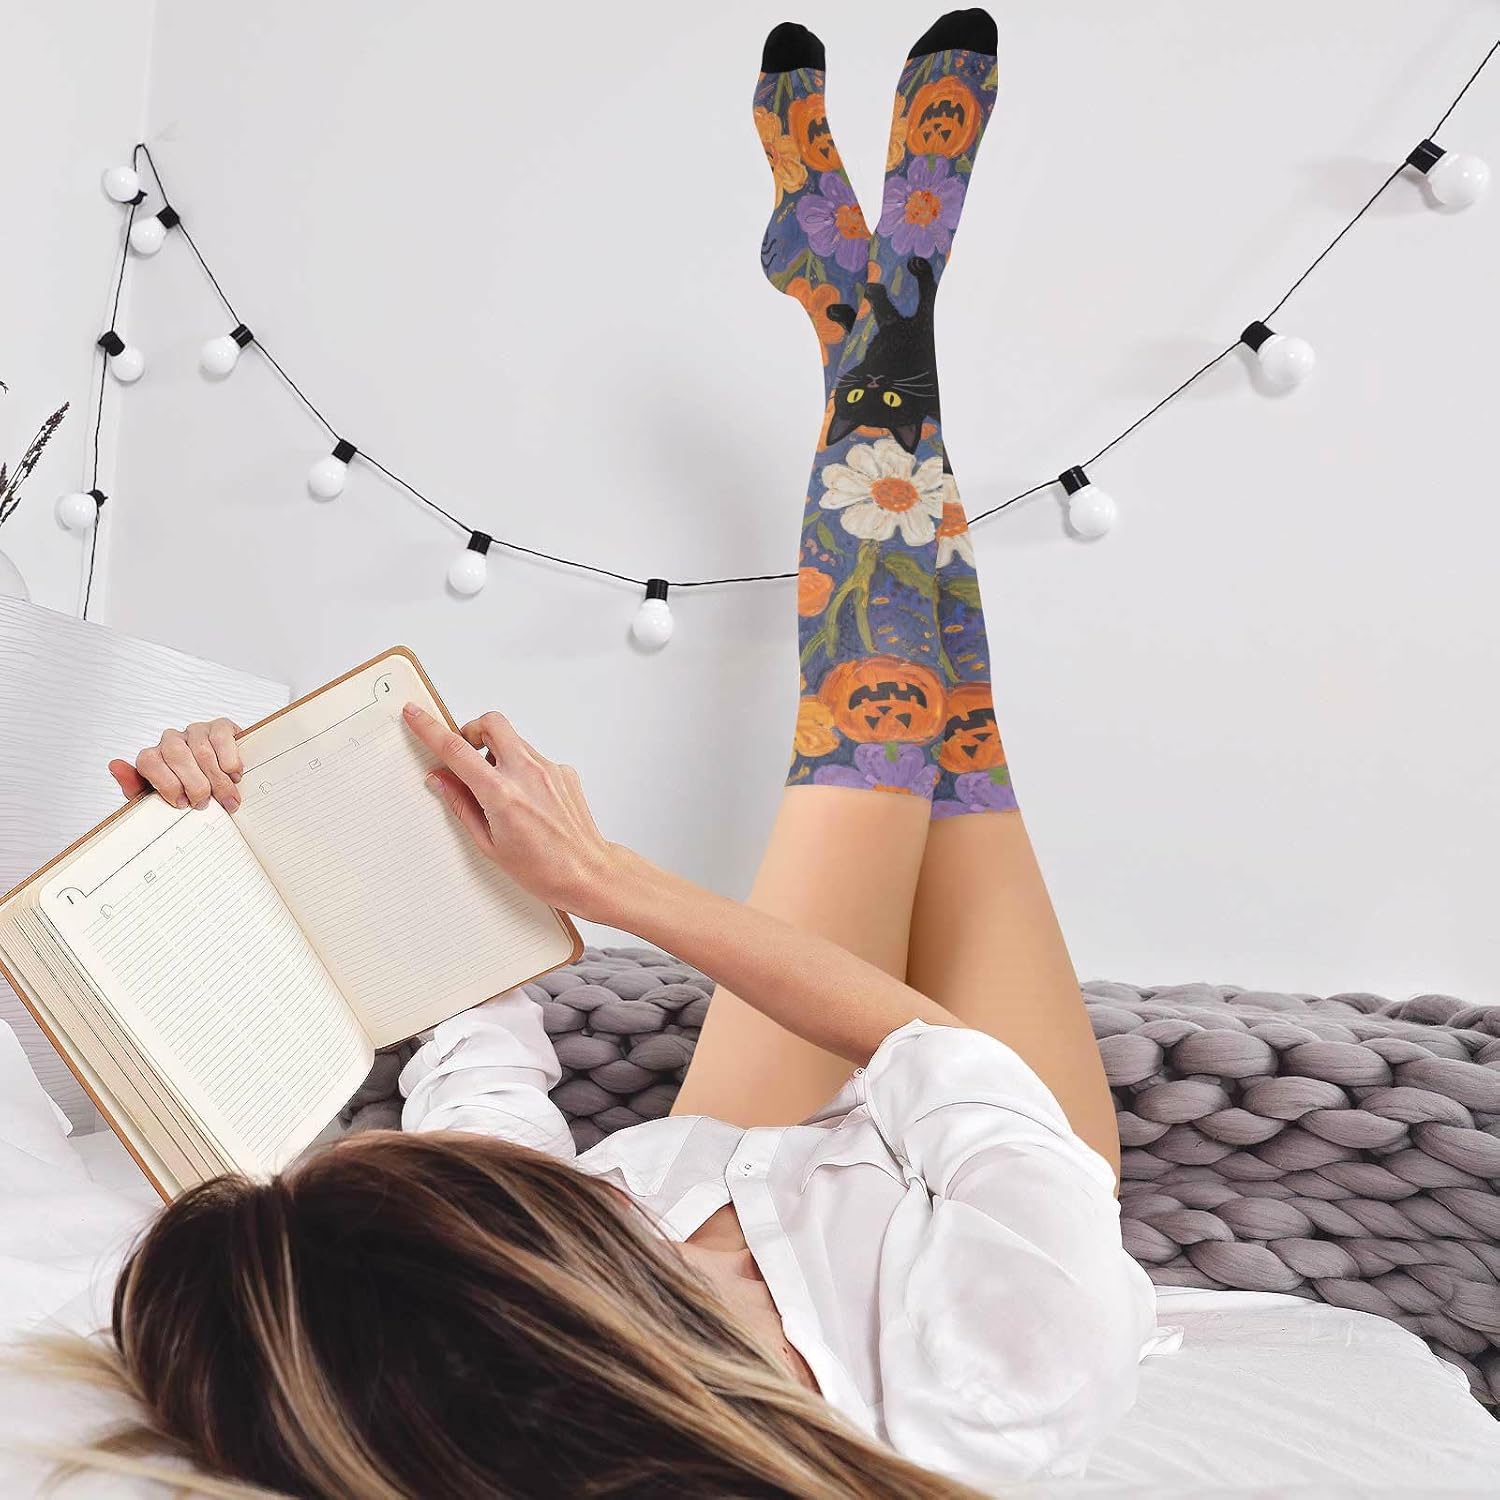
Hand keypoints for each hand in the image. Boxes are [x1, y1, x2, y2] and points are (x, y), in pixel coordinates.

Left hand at [108, 719, 243, 811]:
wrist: (219, 786)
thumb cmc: (187, 794)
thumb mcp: (159, 799)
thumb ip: (135, 787)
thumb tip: (115, 765)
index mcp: (152, 757)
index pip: (149, 761)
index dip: (166, 784)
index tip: (182, 804)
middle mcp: (171, 740)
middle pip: (177, 755)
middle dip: (194, 784)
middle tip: (205, 803)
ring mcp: (196, 731)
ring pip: (201, 750)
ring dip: (217, 779)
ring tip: (228, 798)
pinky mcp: (220, 726)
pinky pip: (222, 738)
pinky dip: (229, 760)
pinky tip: (234, 774)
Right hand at [402, 702, 624, 920]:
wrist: (587, 872)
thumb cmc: (541, 868)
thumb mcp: (488, 844)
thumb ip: (461, 805)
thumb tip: (439, 778)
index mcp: (502, 794)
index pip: (456, 751)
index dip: (430, 729)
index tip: (415, 714)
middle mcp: (527, 773)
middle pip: (492, 723)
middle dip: (472, 730)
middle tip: (467, 755)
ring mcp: (549, 769)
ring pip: (514, 741)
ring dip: (498, 754)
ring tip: (500, 792)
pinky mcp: (564, 771)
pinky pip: (533, 758)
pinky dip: (521, 770)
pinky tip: (526, 801)